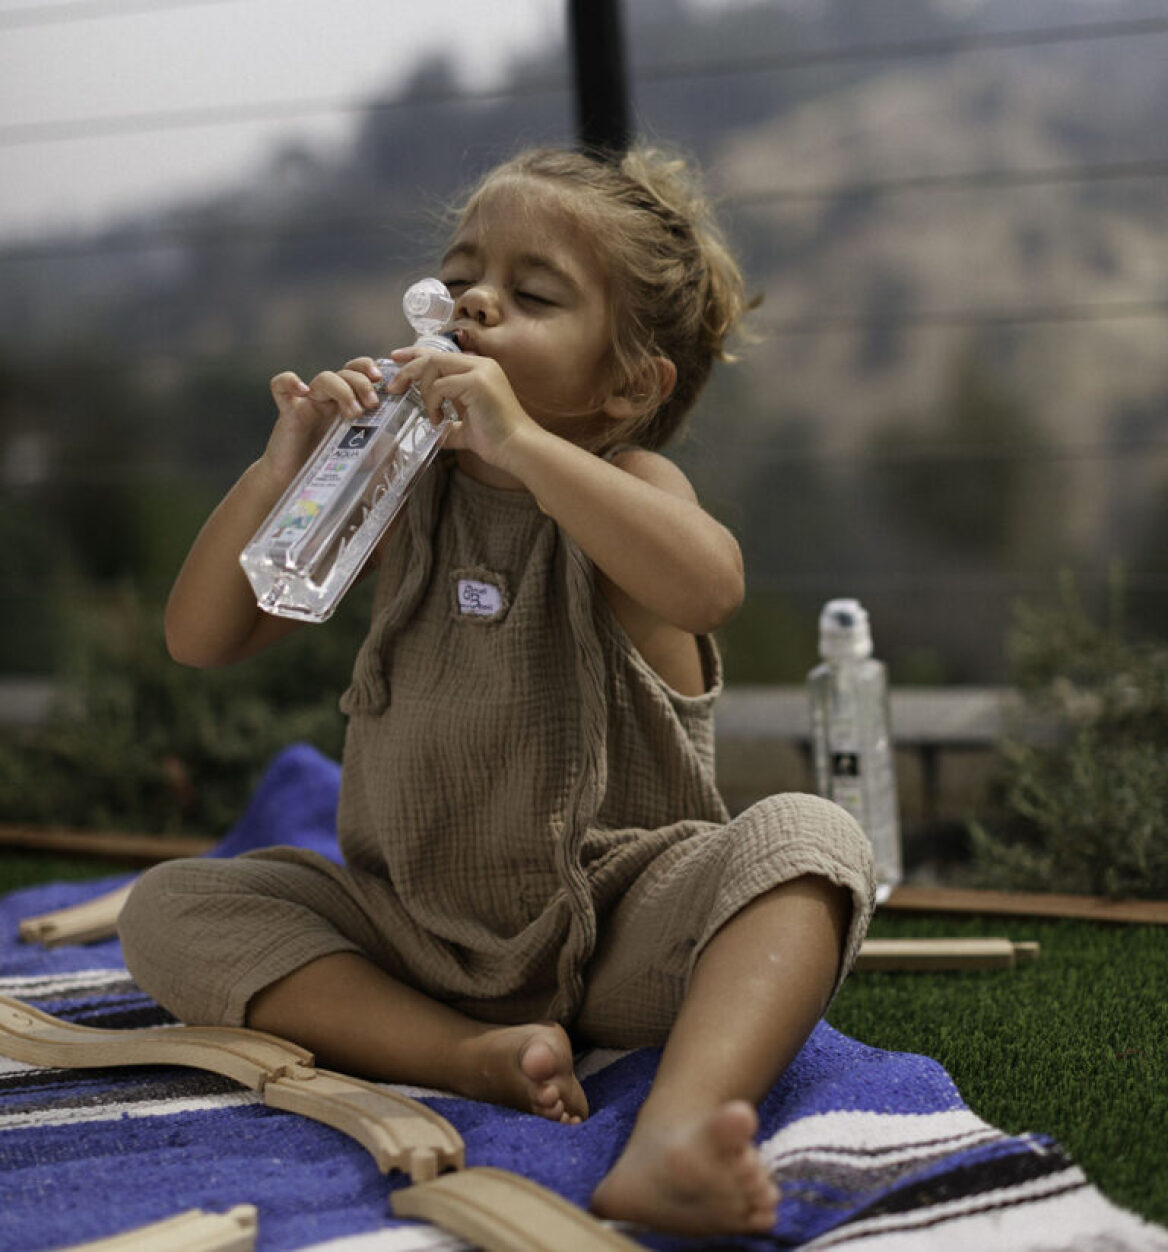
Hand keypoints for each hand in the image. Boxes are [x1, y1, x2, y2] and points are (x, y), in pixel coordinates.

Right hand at [262, 357, 383, 490]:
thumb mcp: (362, 457)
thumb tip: (400, 444)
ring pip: (324, 377)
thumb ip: (380, 446)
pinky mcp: (288, 413)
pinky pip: (281, 385)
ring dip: (343, 389)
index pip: (360, 371)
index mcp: (346, 403)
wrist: (296, 485)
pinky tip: (303, 391)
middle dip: (363, 383)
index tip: (386, 384)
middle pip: (346, 371)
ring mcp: (308, 403)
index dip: (371, 370)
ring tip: (354, 413)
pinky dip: (291, 382)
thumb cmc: (328, 470)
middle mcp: (329, 399)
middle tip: (373, 404)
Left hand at [386, 347, 536, 472]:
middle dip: (408, 369)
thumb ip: (450, 427)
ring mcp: (479, 371)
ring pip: (433, 366)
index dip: (415, 355)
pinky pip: (440, 385)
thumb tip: (436, 435)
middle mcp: (480, 364)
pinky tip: (438, 419)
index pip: (440, 354)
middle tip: (393, 386)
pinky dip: (433, 402)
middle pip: (432, 356)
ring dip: (423, 391)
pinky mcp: (477, 382)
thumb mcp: (466, 429)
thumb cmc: (497, 439)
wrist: (518, 447)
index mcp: (478, 369)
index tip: (396, 360)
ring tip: (430, 414)